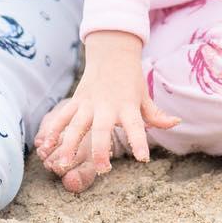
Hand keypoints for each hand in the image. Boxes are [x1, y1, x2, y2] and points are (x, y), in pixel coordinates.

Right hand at [34, 30, 178, 177]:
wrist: (111, 53)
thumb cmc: (130, 79)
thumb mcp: (145, 96)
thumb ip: (157, 115)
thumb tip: (177, 122)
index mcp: (128, 106)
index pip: (136, 126)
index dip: (139, 142)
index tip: (143, 158)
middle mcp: (107, 106)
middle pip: (102, 129)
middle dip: (101, 150)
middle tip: (102, 169)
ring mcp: (89, 103)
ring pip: (76, 125)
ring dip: (68, 145)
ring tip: (62, 164)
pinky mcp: (76, 101)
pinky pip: (62, 117)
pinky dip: (53, 131)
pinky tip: (44, 147)